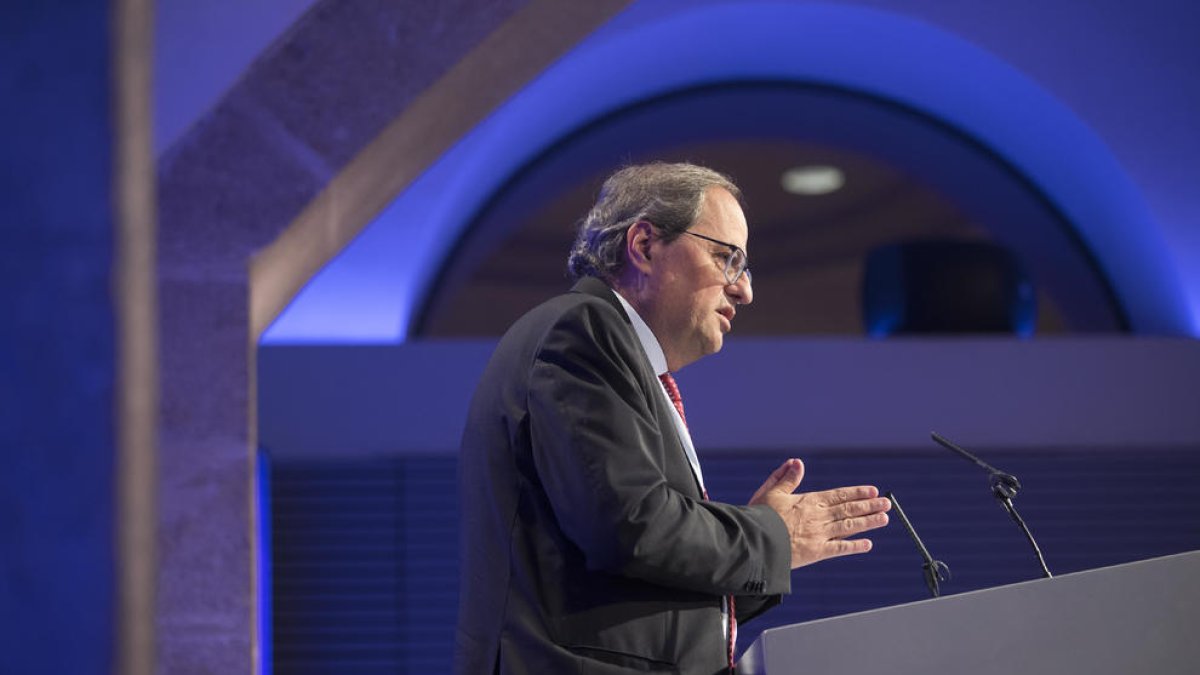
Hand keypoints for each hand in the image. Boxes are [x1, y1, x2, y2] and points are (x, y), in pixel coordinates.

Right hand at [749, 458, 890, 568]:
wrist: (757, 541)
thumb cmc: (761, 516)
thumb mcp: (771, 492)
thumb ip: (786, 478)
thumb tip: (798, 462)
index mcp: (809, 501)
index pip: (838, 495)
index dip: (856, 492)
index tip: (872, 490)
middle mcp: (819, 517)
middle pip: (849, 509)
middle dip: (869, 506)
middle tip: (887, 503)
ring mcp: (820, 534)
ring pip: (850, 526)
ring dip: (868, 522)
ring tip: (884, 518)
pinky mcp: (817, 552)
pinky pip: (840, 549)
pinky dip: (855, 547)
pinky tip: (868, 545)